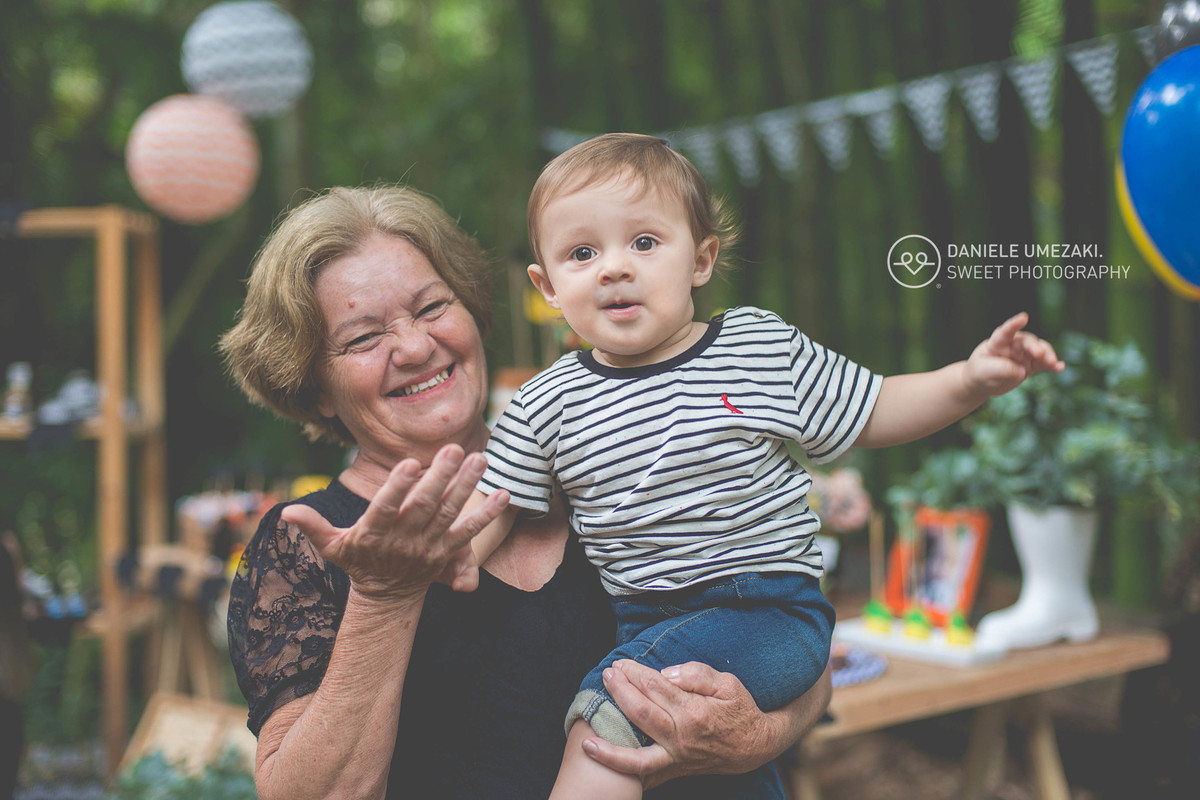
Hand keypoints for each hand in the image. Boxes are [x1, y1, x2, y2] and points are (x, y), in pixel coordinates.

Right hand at [280, 444, 508, 601]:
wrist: (387, 598)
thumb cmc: (357, 562)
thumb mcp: (332, 547)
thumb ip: (313, 527)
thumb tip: (285, 513)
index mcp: (375, 534)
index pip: (386, 508)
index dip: (398, 487)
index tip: (408, 463)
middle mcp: (405, 540)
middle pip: (424, 506)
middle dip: (440, 477)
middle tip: (453, 448)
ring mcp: (429, 547)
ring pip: (450, 514)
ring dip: (467, 486)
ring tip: (480, 458)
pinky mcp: (448, 552)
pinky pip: (471, 533)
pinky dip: (488, 515)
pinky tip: (504, 494)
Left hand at [581, 660, 784, 787]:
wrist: (756, 746)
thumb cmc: (741, 710)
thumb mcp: (728, 683)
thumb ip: (697, 674)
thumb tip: (667, 672)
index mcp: (693, 712)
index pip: (655, 686)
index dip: (634, 672)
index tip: (622, 663)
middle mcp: (681, 737)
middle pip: (640, 712)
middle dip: (619, 691)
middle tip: (606, 674)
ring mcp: (676, 757)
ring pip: (637, 756)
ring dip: (610, 748)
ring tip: (586, 740)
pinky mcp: (676, 769)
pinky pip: (648, 775)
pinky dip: (626, 774)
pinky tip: (607, 770)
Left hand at [963, 312, 1063, 397]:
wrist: (981, 383)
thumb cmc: (979, 373)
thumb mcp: (984, 371)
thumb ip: (1001, 369)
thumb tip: (1022, 371)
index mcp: (997, 343)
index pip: (1005, 332)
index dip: (1014, 324)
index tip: (1023, 317)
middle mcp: (1013, 345)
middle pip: (1027, 342)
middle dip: (1035, 346)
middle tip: (1040, 354)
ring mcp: (1023, 354)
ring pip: (1040, 350)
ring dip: (1048, 355)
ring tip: (1053, 364)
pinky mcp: (1030, 365)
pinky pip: (1044, 363)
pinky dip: (1052, 365)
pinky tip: (1060, 368)